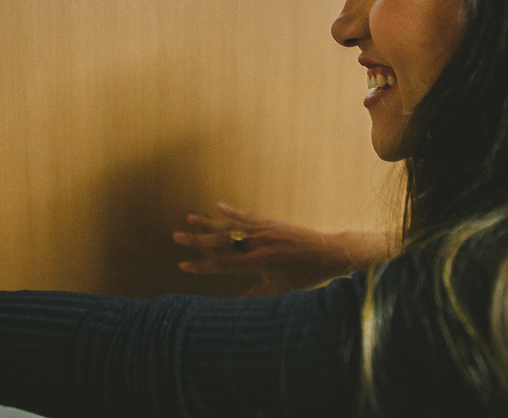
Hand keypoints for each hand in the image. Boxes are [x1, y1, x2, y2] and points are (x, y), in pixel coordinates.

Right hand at [173, 203, 395, 295]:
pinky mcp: (272, 223)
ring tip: (189, 217)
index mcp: (259, 262)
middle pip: (222, 241)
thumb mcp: (282, 289)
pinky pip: (248, 217)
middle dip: (197, 239)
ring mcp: (265, 230)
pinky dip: (233, 211)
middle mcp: (259, 243)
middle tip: (176, 236)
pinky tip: (219, 206)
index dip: (202, 265)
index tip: (182, 264)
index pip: (223, 264)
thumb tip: (239, 301)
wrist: (330, 253)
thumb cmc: (308, 276)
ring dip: (209, 221)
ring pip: (231, 225)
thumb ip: (258, 294)